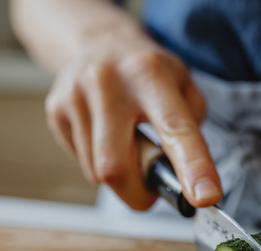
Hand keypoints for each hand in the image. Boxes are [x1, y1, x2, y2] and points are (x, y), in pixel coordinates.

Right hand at [45, 39, 221, 209]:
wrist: (99, 42)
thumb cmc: (148, 73)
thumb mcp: (184, 85)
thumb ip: (191, 130)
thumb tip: (188, 179)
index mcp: (150, 74)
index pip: (174, 128)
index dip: (192, 166)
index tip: (204, 197)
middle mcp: (108, 81)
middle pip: (116, 168)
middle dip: (137, 193)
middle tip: (151, 188)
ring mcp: (76, 95)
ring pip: (96, 172)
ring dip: (119, 176)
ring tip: (127, 145)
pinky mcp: (56, 108)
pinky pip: (80, 162)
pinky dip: (98, 162)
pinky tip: (105, 137)